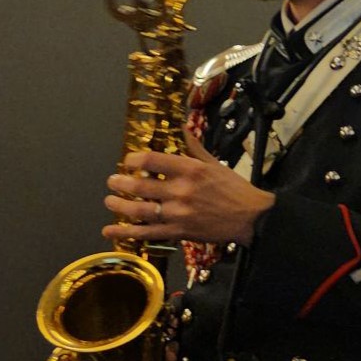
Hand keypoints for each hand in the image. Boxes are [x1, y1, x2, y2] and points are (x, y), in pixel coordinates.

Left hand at [104, 137, 275, 244]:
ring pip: (138, 210)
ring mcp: (177, 213)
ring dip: (119, 205)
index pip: (151, 161)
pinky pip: (147, 233)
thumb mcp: (216, 163)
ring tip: (110, 200)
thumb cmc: (235, 188)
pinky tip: (110, 230)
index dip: (133, 160)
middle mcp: (180, 190)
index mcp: (190, 170)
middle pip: (139, 186)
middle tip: (113, 181)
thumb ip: (195, 147)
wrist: (251, 217)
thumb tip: (183, 127)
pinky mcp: (178, 231)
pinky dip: (126, 232)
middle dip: (120, 183)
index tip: (128, 162)